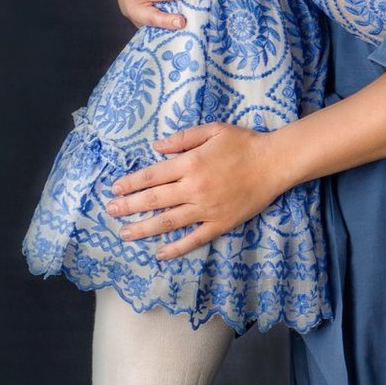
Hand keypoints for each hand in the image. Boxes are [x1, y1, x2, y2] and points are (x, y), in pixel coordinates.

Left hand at [105, 122, 285, 258]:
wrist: (275, 163)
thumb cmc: (244, 143)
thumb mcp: (213, 130)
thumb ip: (182, 139)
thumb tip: (156, 148)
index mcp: (190, 164)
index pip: (152, 175)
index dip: (131, 183)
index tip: (115, 189)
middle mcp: (194, 188)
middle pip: (154, 200)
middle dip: (129, 206)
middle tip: (110, 212)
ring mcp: (207, 208)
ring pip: (169, 221)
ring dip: (144, 228)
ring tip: (125, 234)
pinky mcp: (221, 223)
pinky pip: (195, 238)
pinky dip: (177, 247)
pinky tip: (160, 253)